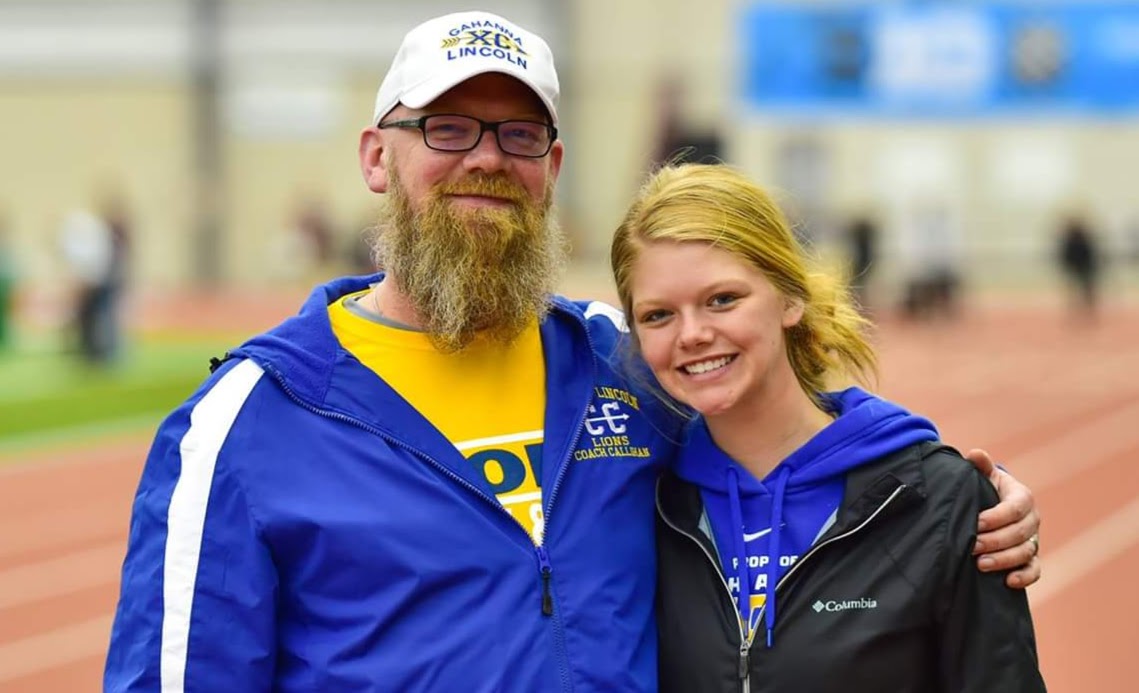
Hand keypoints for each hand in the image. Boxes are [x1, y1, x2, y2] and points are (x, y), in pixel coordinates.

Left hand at [964, 448, 1040, 588]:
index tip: (976, 523)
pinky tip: (1008, 582)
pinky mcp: (1030, 558)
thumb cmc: (985, 489)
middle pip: (1020, 533)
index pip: (1015, 508)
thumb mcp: (983, 476)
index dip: (997, 517)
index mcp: (1022, 497)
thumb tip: (976, 454)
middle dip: (996, 541)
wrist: (991, 507)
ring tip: (980, 564)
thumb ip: (980, 466)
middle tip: (972, 546)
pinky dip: (1025, 577)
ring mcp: (1033, 539)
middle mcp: (1032, 520)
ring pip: (1025, 552)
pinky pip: (1034, 570)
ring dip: (1004, 560)